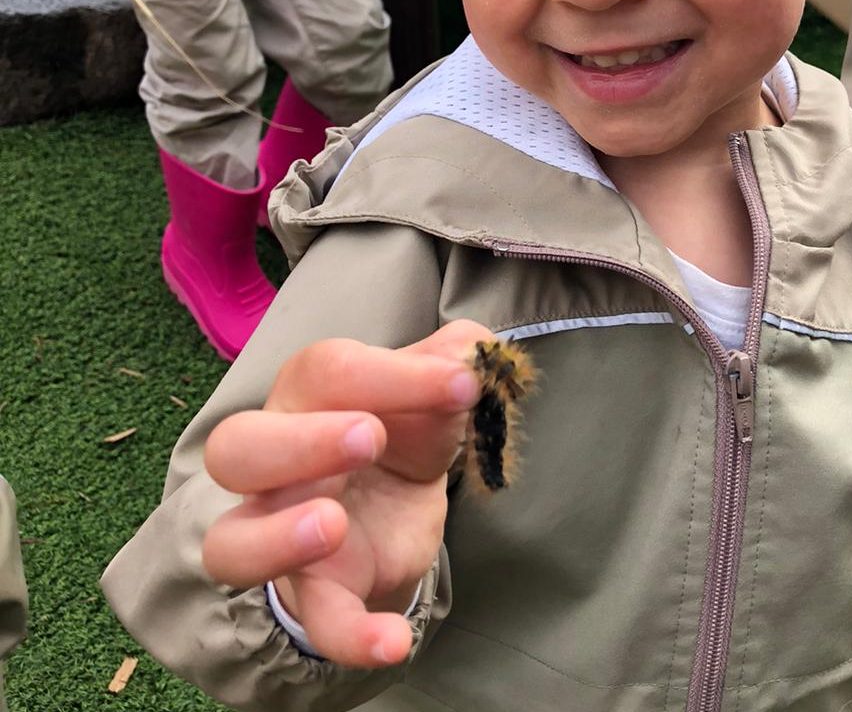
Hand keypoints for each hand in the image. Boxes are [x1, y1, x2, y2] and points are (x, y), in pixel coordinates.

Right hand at [202, 321, 487, 667]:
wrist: (396, 504)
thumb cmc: (402, 427)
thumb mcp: (431, 387)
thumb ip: (453, 359)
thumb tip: (475, 351)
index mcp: (310, 393)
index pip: (327, 371)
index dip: (393, 375)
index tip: (462, 385)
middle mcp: (278, 460)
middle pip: (240, 447)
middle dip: (300, 441)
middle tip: (367, 438)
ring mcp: (284, 530)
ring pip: (232, 542)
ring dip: (277, 537)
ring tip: (333, 525)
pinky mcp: (316, 592)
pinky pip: (315, 620)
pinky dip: (349, 637)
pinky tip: (394, 644)